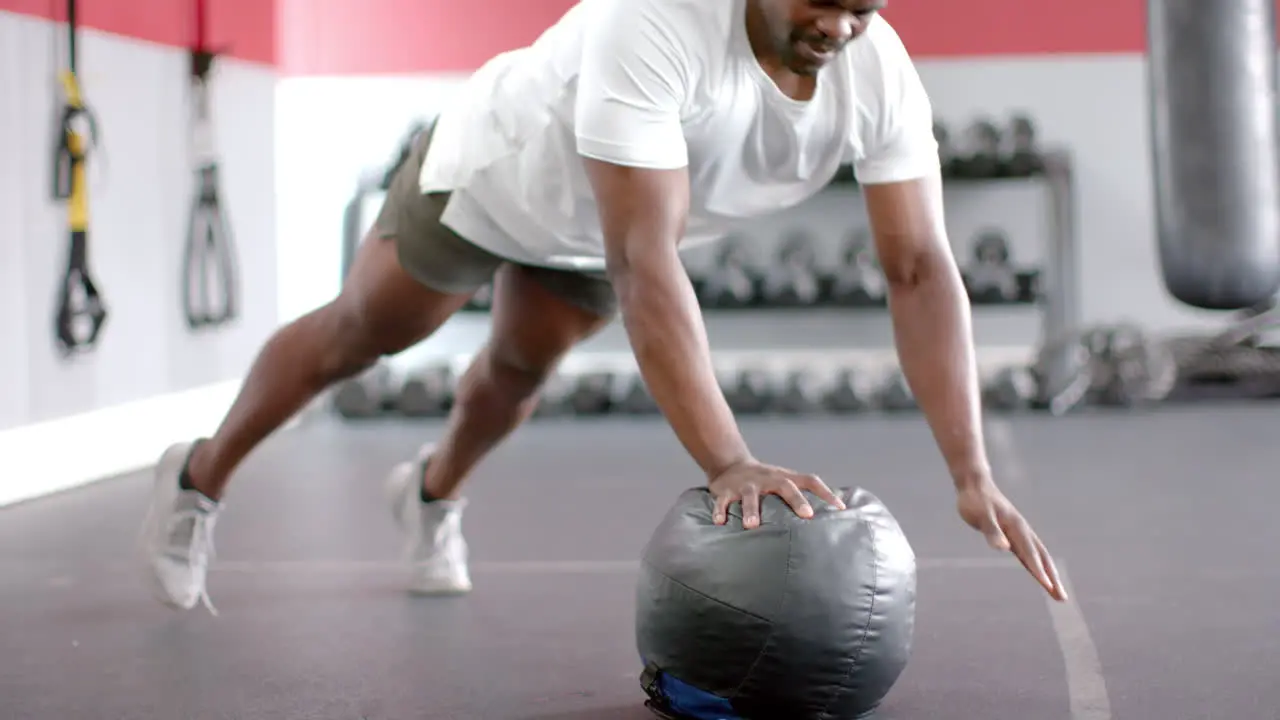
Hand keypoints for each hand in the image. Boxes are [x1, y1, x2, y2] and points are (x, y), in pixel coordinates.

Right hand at [708, 460, 845, 528]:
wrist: (729, 464)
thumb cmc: (764, 481)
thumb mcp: (782, 481)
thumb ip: (800, 495)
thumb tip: (830, 517)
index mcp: (783, 478)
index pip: (810, 480)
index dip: (826, 492)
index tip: (841, 507)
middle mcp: (767, 479)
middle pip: (785, 486)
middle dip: (796, 500)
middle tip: (807, 515)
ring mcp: (746, 485)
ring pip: (750, 496)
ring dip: (751, 510)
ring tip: (753, 526)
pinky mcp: (725, 491)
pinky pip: (722, 501)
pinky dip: (720, 511)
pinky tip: (720, 522)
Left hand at [956, 479, 1067, 601]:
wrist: (975, 485)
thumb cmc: (976, 501)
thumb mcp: (981, 516)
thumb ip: (992, 531)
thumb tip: (1004, 548)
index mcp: (1017, 528)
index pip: (1030, 554)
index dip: (1039, 571)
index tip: (1048, 587)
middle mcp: (1023, 532)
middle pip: (1042, 559)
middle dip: (1052, 579)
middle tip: (1063, 599)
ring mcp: (1020, 533)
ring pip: (1039, 557)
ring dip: (1049, 574)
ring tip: (1056, 593)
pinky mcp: (1013, 535)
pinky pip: (1029, 554)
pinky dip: (1036, 566)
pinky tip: (1039, 576)